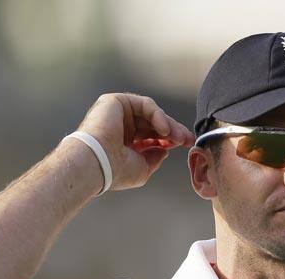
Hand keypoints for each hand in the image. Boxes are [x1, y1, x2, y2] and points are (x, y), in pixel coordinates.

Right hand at [76, 93, 194, 190]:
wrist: (97, 163)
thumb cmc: (116, 170)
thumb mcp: (143, 168)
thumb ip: (155, 158)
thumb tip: (164, 150)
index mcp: (124, 142)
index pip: (151, 136)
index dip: (170, 139)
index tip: (186, 144)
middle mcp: (120, 126)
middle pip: (153, 124)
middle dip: (174, 131)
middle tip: (188, 140)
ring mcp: (117, 113)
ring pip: (151, 114)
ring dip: (169, 125)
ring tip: (179, 138)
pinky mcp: (115, 101)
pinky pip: (145, 105)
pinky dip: (158, 116)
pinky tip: (164, 131)